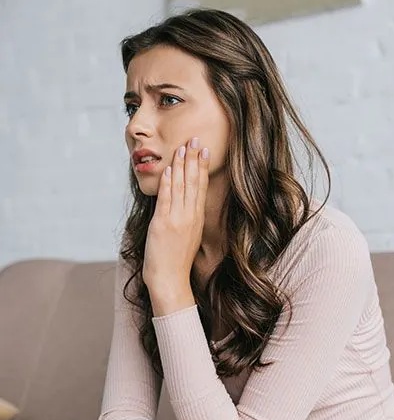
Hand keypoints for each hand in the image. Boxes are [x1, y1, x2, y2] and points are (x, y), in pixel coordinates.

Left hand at [142, 137, 209, 290]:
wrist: (170, 280)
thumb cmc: (176, 262)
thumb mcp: (187, 237)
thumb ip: (185, 219)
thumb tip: (180, 203)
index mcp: (197, 218)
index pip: (201, 186)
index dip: (202, 167)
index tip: (203, 150)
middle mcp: (190, 216)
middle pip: (193, 182)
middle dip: (194, 159)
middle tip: (195, 139)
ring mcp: (177, 219)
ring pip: (180, 187)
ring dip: (180, 165)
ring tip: (182, 147)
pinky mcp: (163, 224)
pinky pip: (166, 199)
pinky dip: (167, 183)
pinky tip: (168, 170)